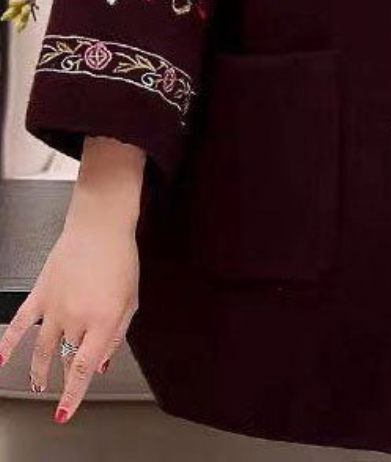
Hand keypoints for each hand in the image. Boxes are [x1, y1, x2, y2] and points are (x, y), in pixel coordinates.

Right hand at [0, 213, 138, 422]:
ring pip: (41, 350)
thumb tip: (103, 362)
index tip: (65, 413)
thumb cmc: (120, 257)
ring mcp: (55, 307)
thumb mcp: (131, 299)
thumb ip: (118, 334)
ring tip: (38, 384)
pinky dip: (8, 344)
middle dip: (65, 377)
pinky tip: (1, 359)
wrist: (100, 225)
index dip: (73, 396)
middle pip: (66, 358)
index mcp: (103, 321)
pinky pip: (20, 324)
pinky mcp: (40, 293)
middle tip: (63, 389)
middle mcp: (76, 317)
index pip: (83, 370)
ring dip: (38, 372)